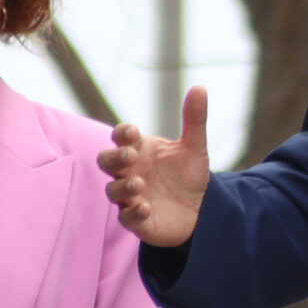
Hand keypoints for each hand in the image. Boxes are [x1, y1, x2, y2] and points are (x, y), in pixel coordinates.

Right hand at [98, 84, 210, 246]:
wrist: (201, 209)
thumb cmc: (189, 175)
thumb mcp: (195, 147)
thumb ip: (194, 120)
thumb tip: (200, 87)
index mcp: (139, 150)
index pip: (120, 137)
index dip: (122, 134)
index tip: (133, 133)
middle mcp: (130, 172)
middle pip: (107, 162)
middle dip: (114, 158)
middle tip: (131, 156)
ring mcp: (131, 196)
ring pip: (113, 190)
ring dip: (123, 186)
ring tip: (140, 183)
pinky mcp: (138, 220)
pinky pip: (126, 218)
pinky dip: (133, 213)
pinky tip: (145, 207)